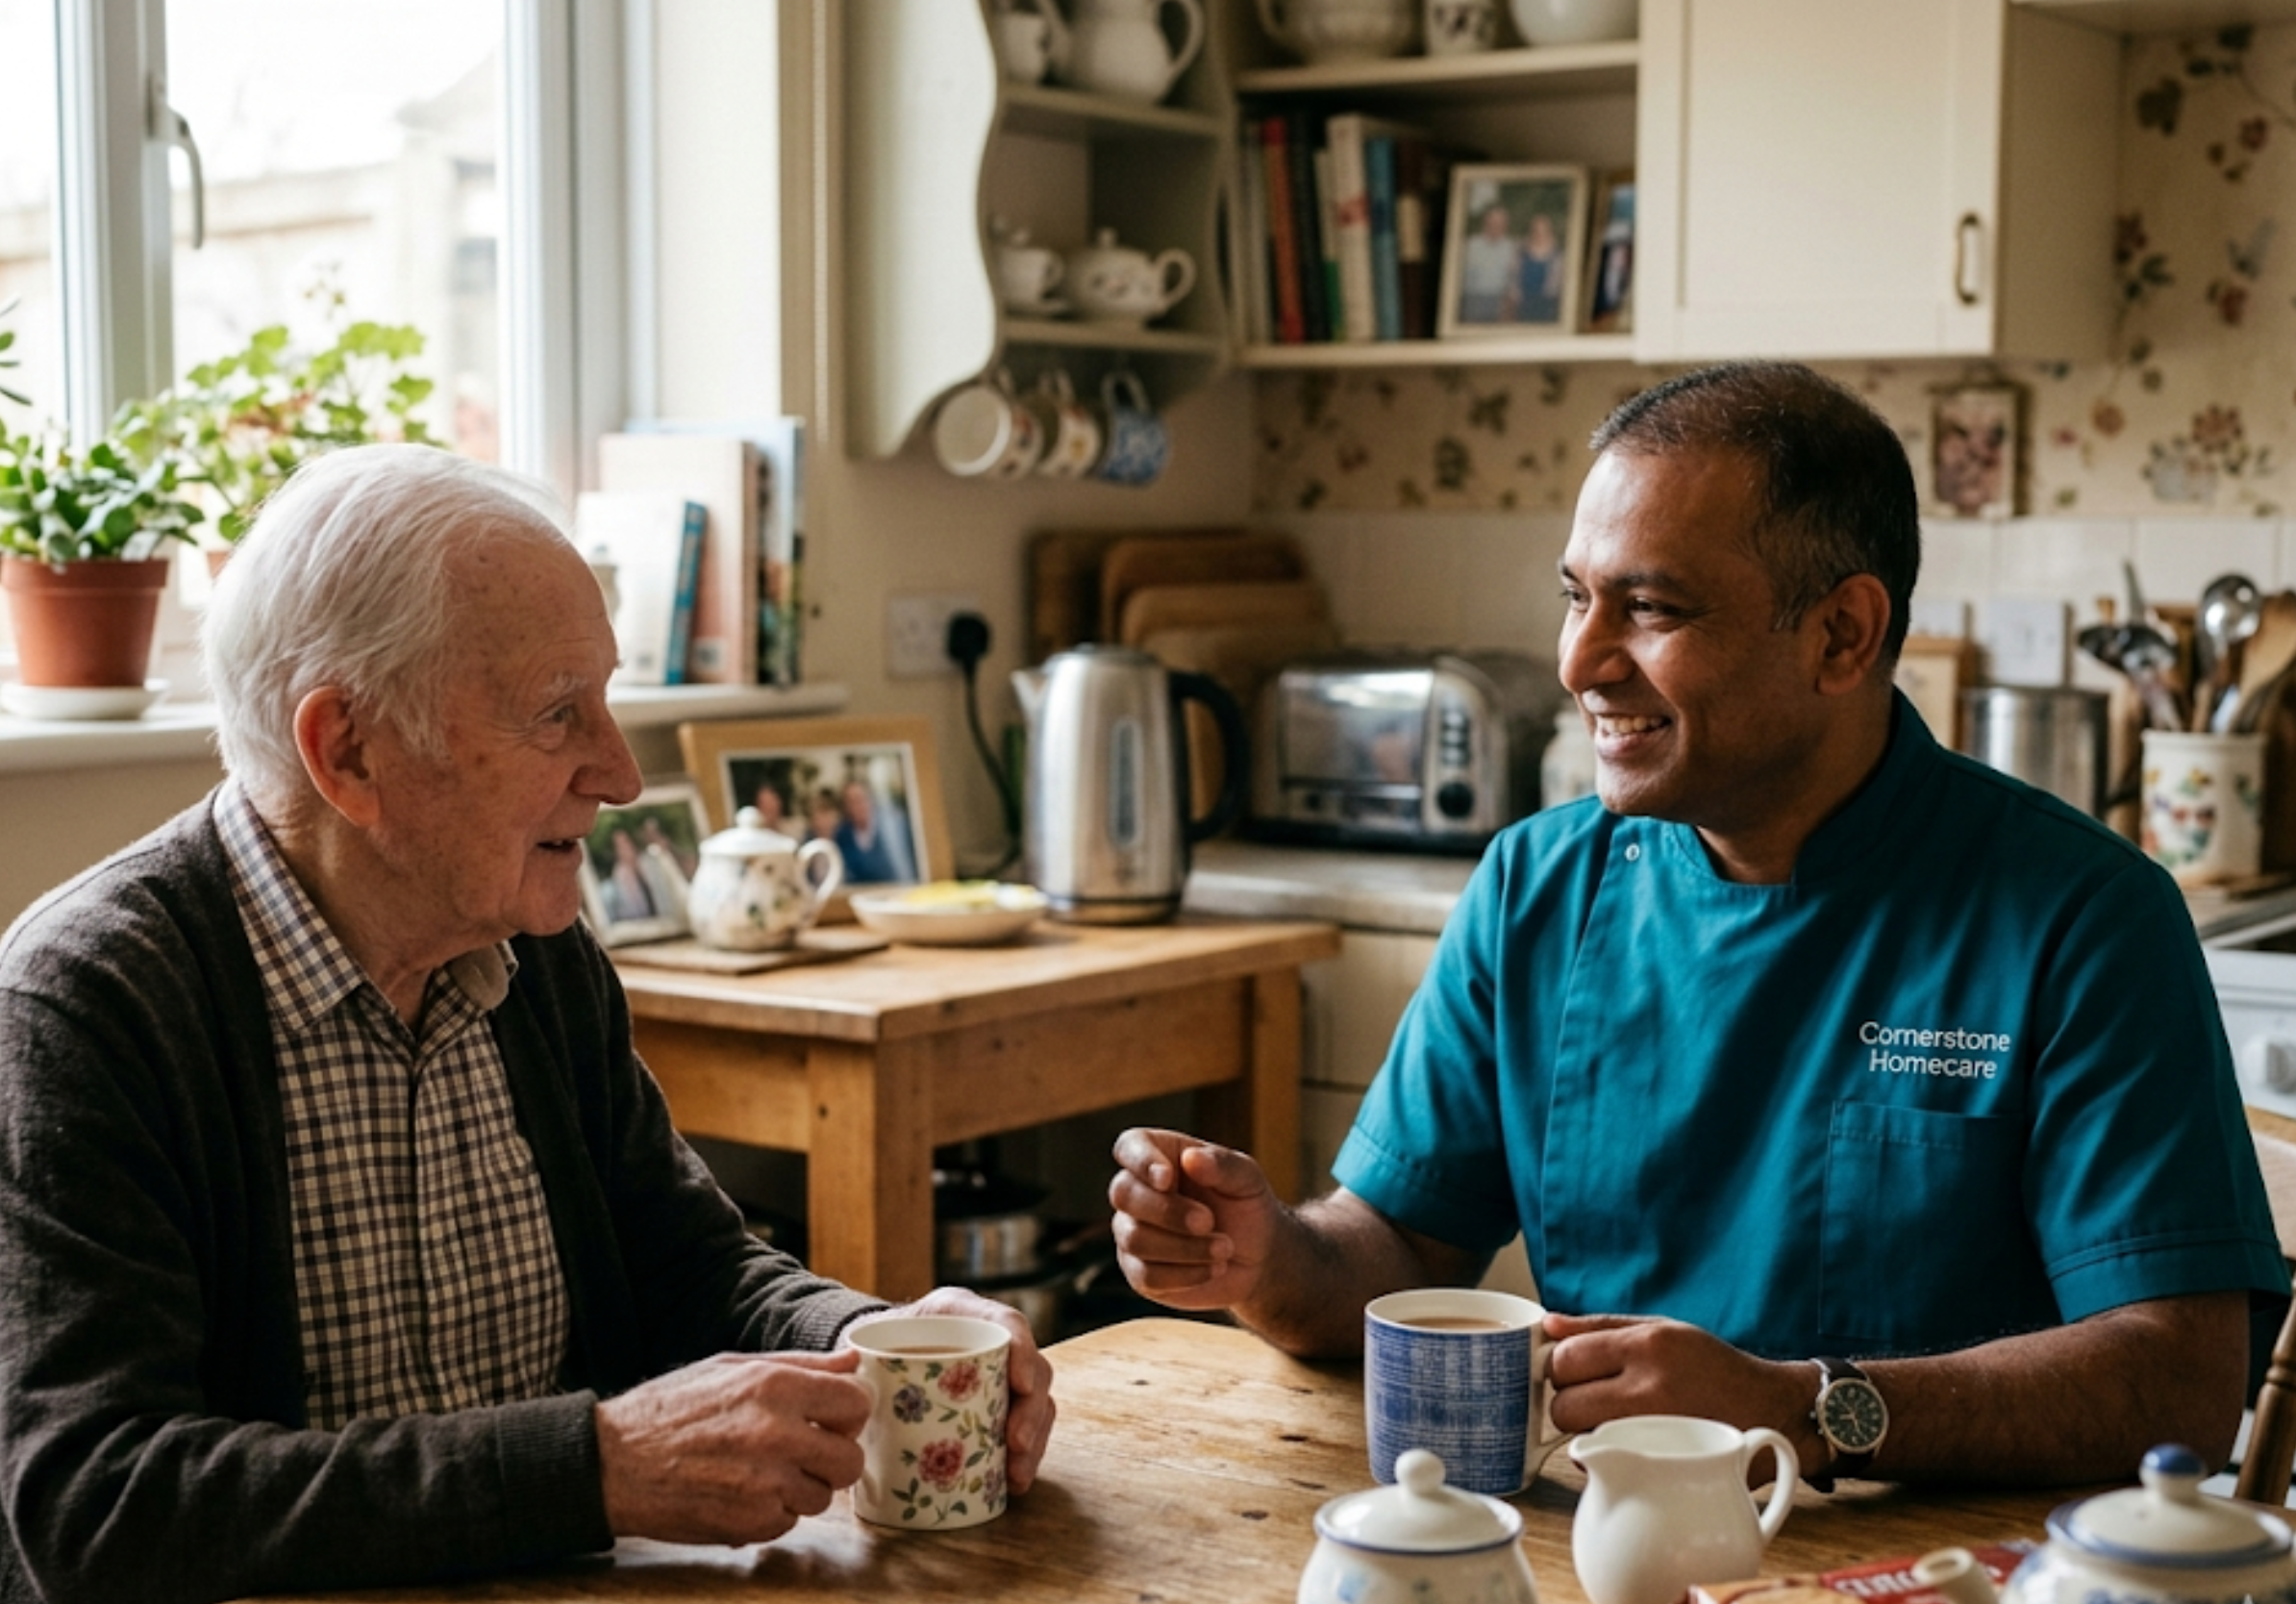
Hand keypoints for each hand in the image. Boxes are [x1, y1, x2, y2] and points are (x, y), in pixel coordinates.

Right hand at [595, 1349, 870, 1543]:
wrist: (613, 1462)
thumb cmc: (670, 1408)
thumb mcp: (732, 1368)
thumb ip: (801, 1364)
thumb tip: (851, 1360)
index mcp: (775, 1387)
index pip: (857, 1402)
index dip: (848, 1412)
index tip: (831, 1418)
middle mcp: (777, 1435)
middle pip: (850, 1459)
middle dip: (833, 1457)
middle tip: (806, 1451)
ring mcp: (765, 1485)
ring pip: (821, 1497)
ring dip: (800, 1487)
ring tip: (762, 1471)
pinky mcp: (750, 1524)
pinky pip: (787, 1522)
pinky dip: (771, 1512)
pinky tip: (741, 1492)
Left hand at [847, 1288, 1056, 1492]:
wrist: (870, 1353)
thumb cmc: (872, 1345)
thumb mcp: (870, 1340)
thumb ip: (863, 1359)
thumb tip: (851, 1389)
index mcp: (961, 1313)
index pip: (1007, 1324)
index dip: (1022, 1351)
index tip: (1020, 1384)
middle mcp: (989, 1340)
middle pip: (1032, 1369)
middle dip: (1031, 1410)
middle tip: (1014, 1444)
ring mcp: (1000, 1374)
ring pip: (1037, 1402)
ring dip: (1034, 1440)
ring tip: (1017, 1476)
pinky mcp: (998, 1406)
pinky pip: (1026, 1426)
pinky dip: (1025, 1454)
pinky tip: (1014, 1481)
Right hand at [1108, 1127, 1283, 1311]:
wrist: (1258, 1256)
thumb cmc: (1247, 1206)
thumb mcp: (1247, 1180)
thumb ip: (1223, 1165)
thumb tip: (1191, 1158)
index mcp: (1158, 1155)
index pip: (1130, 1146)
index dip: (1141, 1160)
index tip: (1167, 1178)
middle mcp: (1137, 1191)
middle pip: (1124, 1194)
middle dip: (1167, 1211)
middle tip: (1208, 1221)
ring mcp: (1132, 1232)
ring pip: (1134, 1238)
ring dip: (1184, 1246)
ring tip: (1225, 1248)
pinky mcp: (1138, 1272)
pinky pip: (1146, 1274)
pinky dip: (1185, 1274)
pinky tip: (1214, 1268)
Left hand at [1544, 1312, 1819, 1473]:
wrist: (1773, 1411)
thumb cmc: (1714, 1368)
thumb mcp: (1664, 1329)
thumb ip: (1602, 1326)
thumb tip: (1548, 1324)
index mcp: (1648, 1346)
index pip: (1566, 1357)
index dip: (1561, 1366)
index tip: (1574, 1372)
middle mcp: (1650, 1389)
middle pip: (1563, 1403)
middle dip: (1568, 1402)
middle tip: (1594, 1399)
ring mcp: (1654, 1433)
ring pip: (1578, 1436)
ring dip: (1586, 1430)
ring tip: (1619, 1419)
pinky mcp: (1659, 1467)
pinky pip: (1601, 1464)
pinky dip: (1604, 1456)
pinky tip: (1628, 1444)